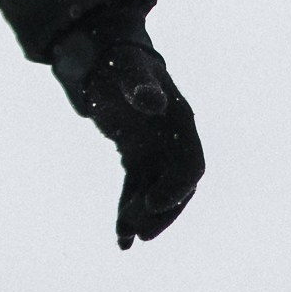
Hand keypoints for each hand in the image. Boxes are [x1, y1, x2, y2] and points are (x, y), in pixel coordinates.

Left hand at [53, 8, 204, 249]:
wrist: (100, 52)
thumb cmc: (115, 58)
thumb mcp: (125, 68)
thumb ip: (138, 83)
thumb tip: (151, 101)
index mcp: (180, 122)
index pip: (189, 165)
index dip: (175, 188)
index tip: (152, 205)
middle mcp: (173, 139)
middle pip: (177, 187)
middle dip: (163, 213)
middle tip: (142, 233)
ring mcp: (155, 149)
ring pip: (155, 193)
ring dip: (144, 217)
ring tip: (126, 239)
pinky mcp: (136, 155)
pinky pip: (136, 190)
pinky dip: (128, 211)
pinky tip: (120, 237)